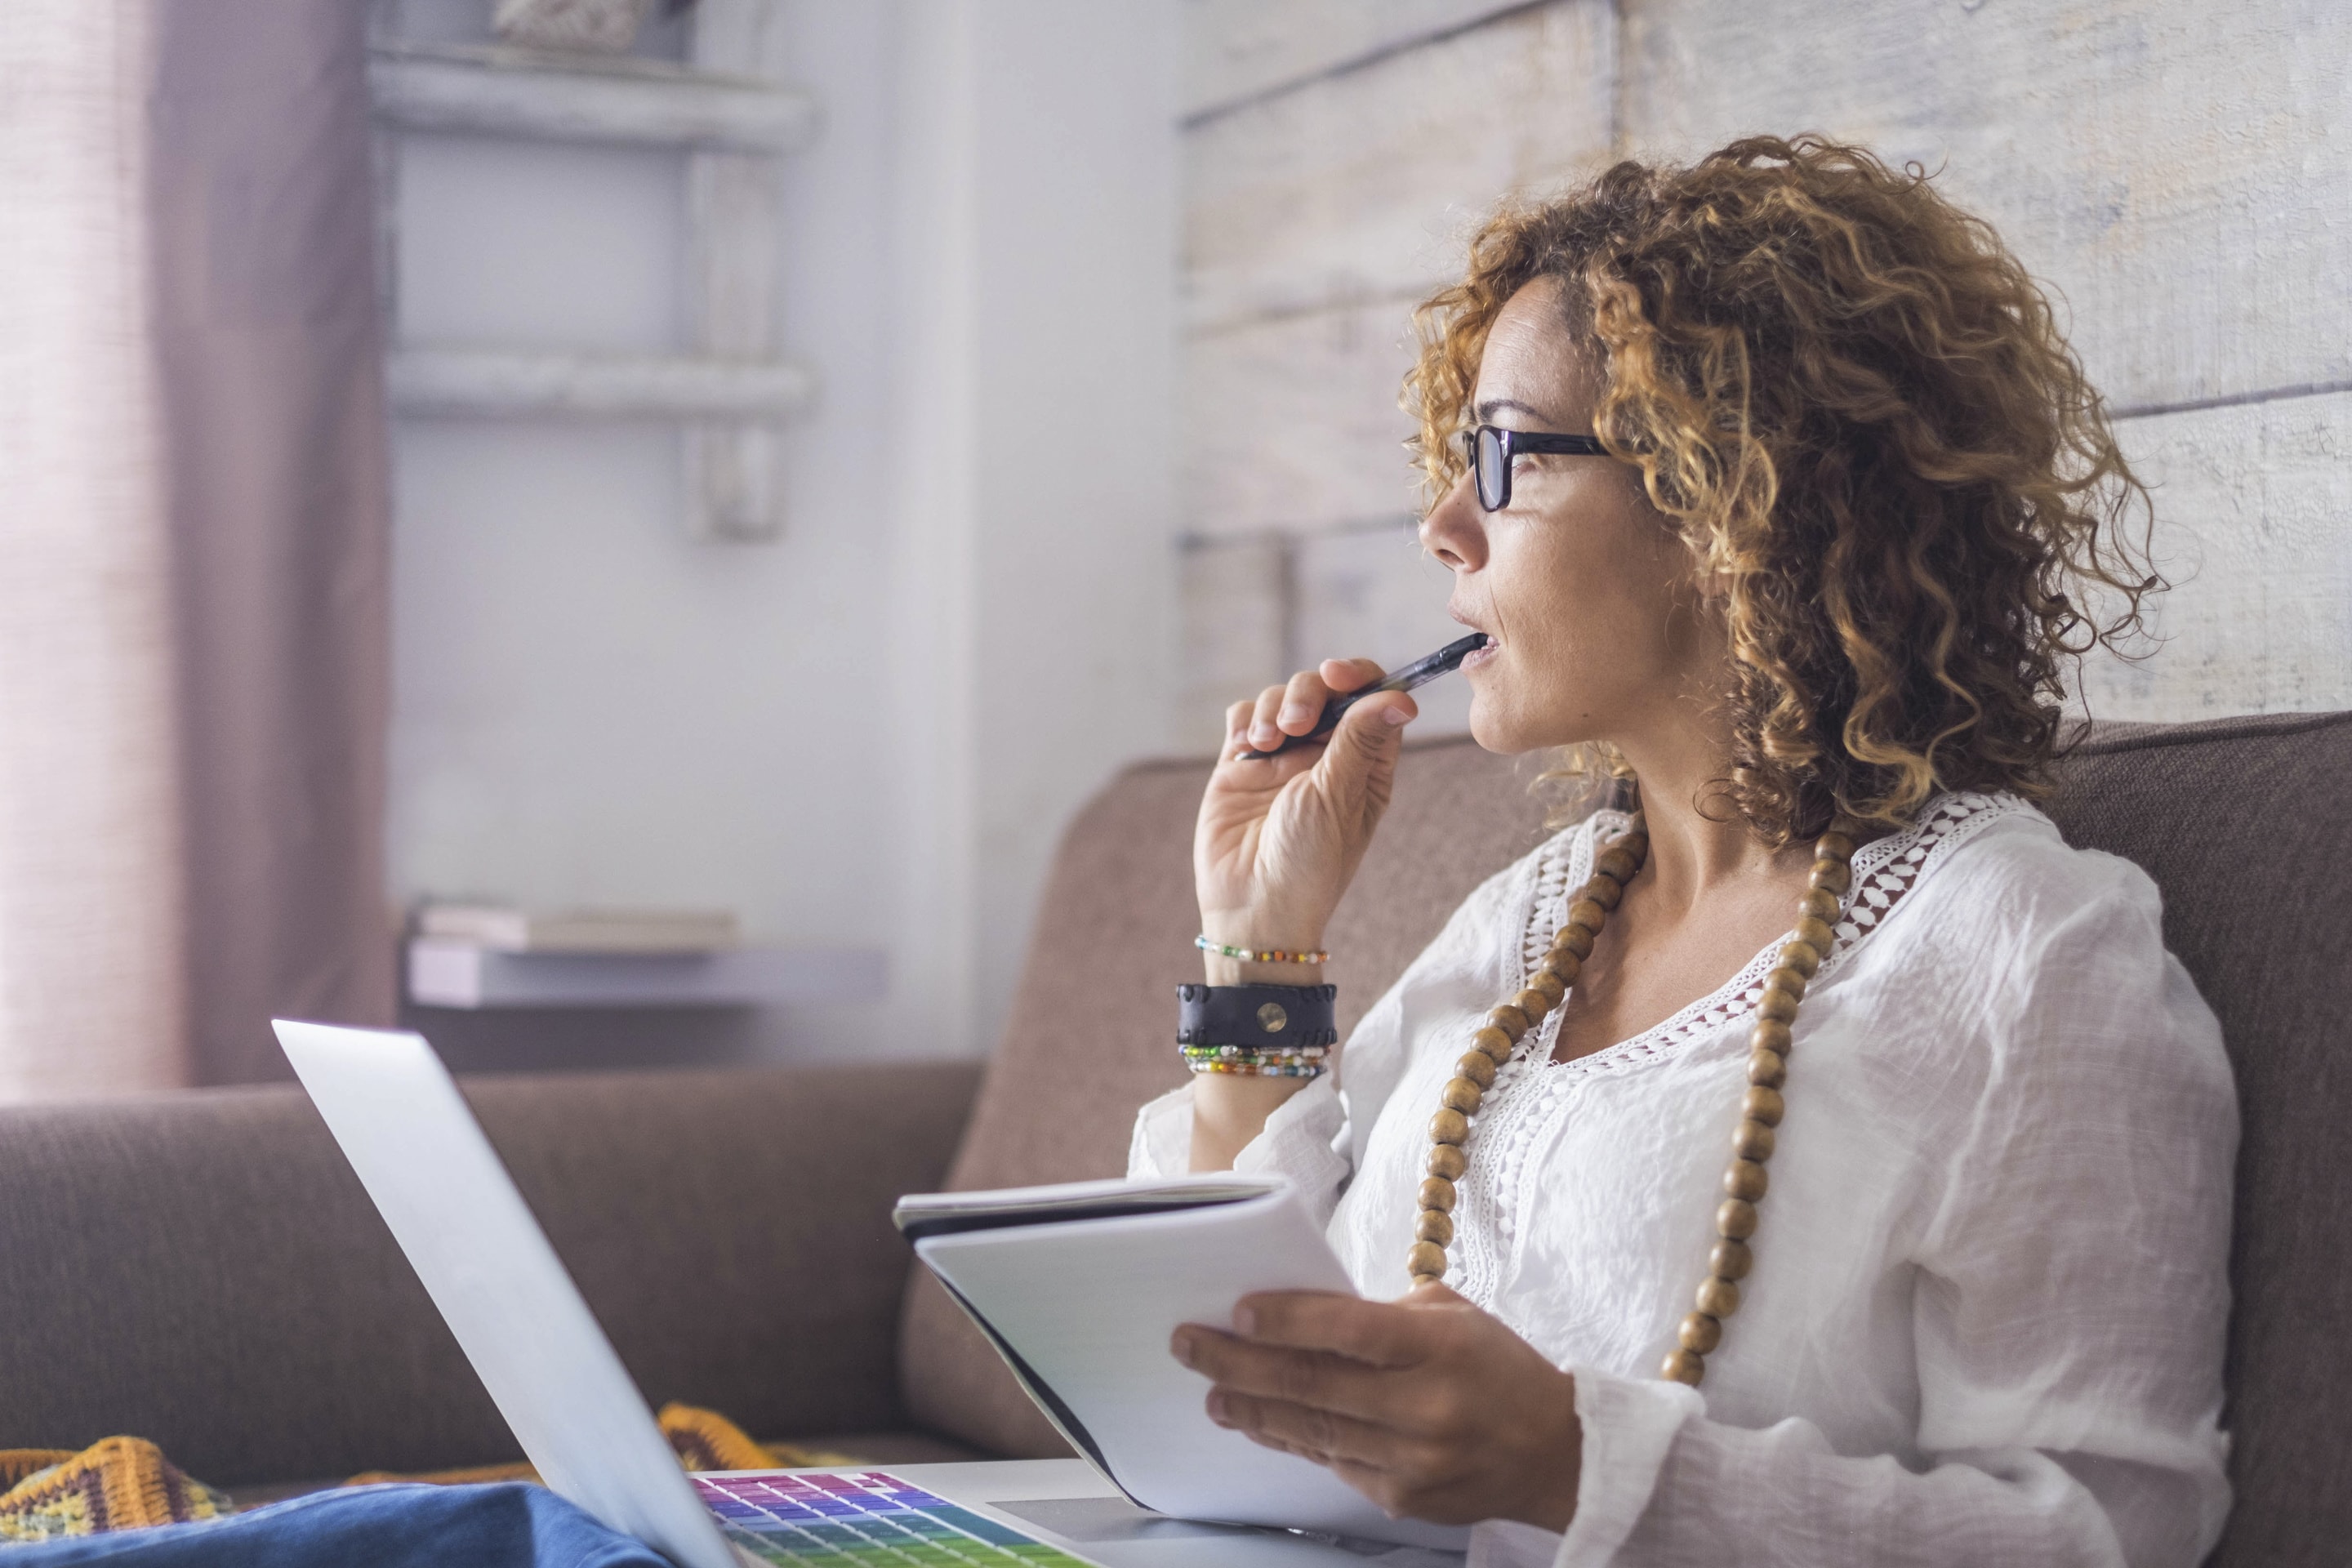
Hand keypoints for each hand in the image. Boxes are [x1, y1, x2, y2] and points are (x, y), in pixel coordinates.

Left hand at [1170, 1282, 1581, 1531]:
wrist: (1553, 1453)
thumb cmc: (1497, 1369)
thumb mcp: (1455, 1317)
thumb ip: (1384, 1315)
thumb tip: (1305, 1315)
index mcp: (1441, 1347)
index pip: (1349, 1329)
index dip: (1287, 1320)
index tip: (1238, 1310)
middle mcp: (1425, 1407)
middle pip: (1313, 1384)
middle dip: (1240, 1363)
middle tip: (1190, 1345)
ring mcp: (1411, 1460)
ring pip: (1311, 1430)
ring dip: (1252, 1409)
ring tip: (1212, 1391)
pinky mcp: (1401, 1498)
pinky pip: (1331, 1462)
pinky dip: (1291, 1439)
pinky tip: (1260, 1423)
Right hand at [1194, 658, 1416, 964]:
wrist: (1253, 906)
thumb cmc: (1309, 862)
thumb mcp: (1339, 796)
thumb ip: (1360, 739)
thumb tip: (1402, 697)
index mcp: (1365, 764)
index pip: (1371, 699)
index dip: (1359, 676)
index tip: (1338, 674)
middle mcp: (1325, 755)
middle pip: (1323, 689)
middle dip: (1308, 693)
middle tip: (1297, 724)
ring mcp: (1281, 758)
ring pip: (1279, 697)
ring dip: (1272, 708)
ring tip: (1265, 744)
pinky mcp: (1241, 765)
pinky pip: (1243, 718)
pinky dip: (1245, 721)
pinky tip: (1247, 748)